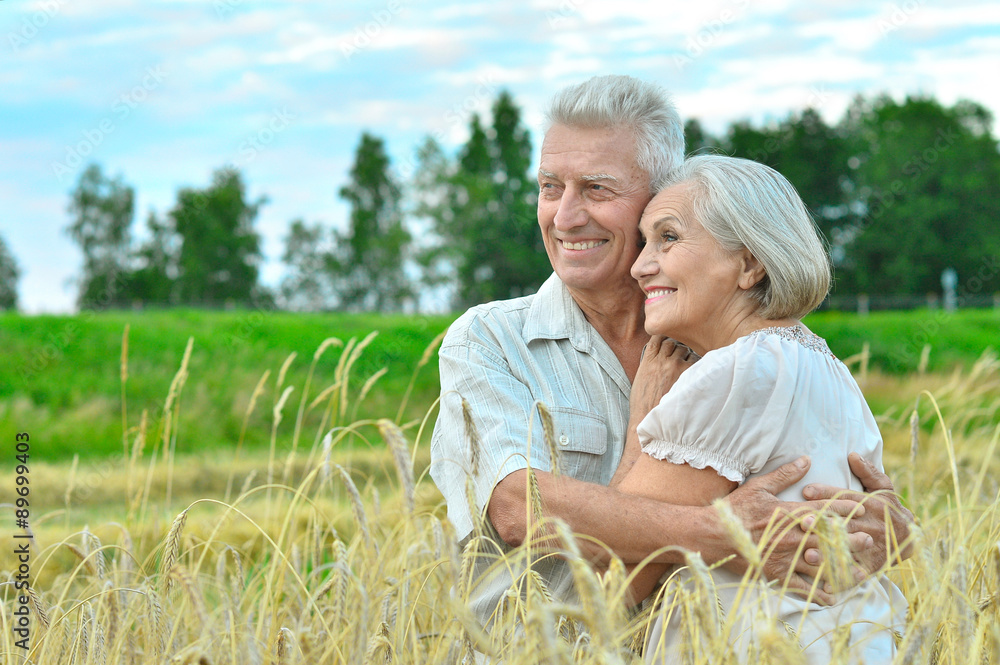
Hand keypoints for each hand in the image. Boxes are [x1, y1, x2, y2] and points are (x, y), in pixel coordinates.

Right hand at [629, 336, 694, 423]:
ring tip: (686, 364)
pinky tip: (694, 370)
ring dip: (686, 354)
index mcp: (647, 360)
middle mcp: (661, 359)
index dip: (664, 338)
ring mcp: (674, 366)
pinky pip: (694, 359)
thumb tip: (659, 357)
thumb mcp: (640, 378)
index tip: (667, 343)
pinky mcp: (685, 374)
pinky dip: (694, 362)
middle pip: (672, 342)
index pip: (658, 338)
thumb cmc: (643, 402)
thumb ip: (650, 364)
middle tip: (679, 356)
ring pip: (684, 349)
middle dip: (676, 347)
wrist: (648, 418)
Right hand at [722, 456, 872, 604]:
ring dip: (841, 568)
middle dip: (849, 539)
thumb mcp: (759, 487)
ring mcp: (785, 558)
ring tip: (859, 571)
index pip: (823, 510)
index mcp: (788, 514)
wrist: (712, 536)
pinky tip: (833, 595)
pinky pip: (802, 586)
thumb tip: (807, 460)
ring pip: (820, 564)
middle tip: (868, 540)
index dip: (844, 508)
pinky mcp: (777, 575)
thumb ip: (785, 475)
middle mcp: (791, 537)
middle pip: (827, 538)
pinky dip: (818, 592)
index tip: (862, 508)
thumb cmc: (735, 510)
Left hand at [802, 452, 914, 577]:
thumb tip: (852, 454)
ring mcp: (871, 548)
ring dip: (828, 553)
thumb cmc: (889, 508)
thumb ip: (868, 471)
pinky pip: (856, 574)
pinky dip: (841, 580)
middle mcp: (869, 526)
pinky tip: (824, 585)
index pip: (846, 496)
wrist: (912, 538)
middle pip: (843, 523)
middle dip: (822, 523)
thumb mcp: (883, 487)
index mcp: (870, 505)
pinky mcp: (872, 566)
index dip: (827, 493)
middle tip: (800, 523)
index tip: (806, 491)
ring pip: (847, 550)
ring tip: (808, 555)